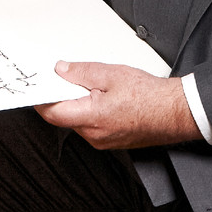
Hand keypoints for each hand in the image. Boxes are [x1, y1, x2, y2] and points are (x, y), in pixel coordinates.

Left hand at [35, 62, 198, 148]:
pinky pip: (92, 127)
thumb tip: (61, 70)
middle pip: (65, 117)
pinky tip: (103, 97)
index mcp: (91, 118)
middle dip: (62, 97)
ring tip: (93, 85)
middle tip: (65, 77)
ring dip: (78, 104)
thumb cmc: (149, 96)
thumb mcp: (111, 74)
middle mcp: (94, 136)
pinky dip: (90, 111)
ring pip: (78, 121)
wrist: (175, 113)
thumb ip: (82, 72)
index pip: (52, 113)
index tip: (36, 86)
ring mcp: (103, 142)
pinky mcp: (111, 141)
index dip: (41, 99)